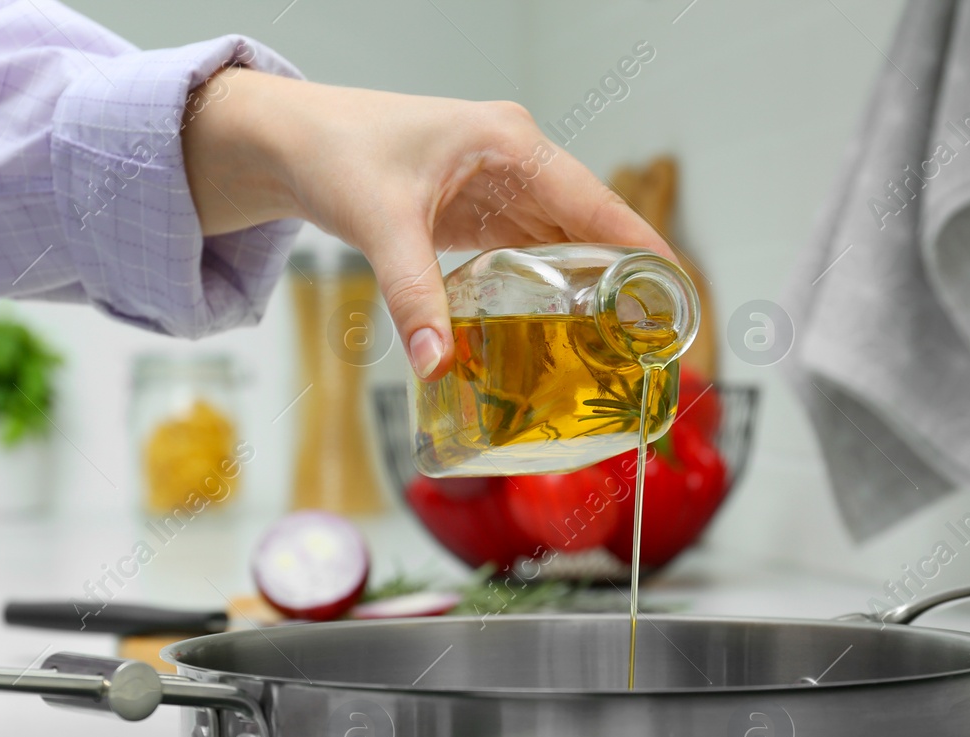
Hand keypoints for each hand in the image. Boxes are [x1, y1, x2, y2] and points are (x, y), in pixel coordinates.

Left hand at [181, 69, 673, 378]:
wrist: (289, 141)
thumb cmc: (335, 152)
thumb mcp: (380, 222)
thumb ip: (413, 294)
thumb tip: (438, 363)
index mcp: (512, 146)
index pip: (598, 205)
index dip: (644, 252)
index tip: (681, 295)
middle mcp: (518, 163)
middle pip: (592, 230)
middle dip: (625, 284)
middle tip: (654, 344)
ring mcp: (502, 188)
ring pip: (566, 245)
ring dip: (591, 292)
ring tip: (623, 349)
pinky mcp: (481, 213)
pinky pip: (533, 254)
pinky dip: (552, 289)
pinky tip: (565, 330)